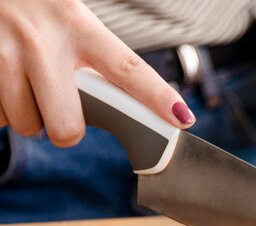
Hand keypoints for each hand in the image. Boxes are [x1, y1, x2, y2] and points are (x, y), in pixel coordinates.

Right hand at [0, 0, 194, 147]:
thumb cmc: (33, 6)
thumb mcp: (68, 17)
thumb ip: (94, 56)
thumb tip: (133, 105)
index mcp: (77, 24)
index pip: (127, 68)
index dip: (156, 97)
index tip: (182, 118)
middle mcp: (43, 41)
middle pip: (68, 127)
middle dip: (66, 129)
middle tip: (60, 106)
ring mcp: (5, 54)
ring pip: (28, 125)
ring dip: (29, 115)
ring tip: (25, 80)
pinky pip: (0, 117)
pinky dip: (3, 107)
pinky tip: (5, 79)